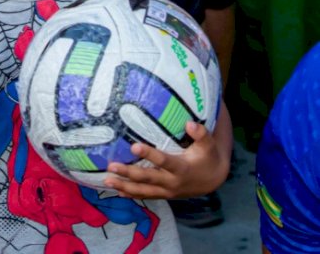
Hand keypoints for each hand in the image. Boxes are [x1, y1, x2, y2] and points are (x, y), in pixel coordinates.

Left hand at [103, 121, 229, 199]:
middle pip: (147, 178)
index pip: (163, 161)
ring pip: (143, 191)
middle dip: (128, 173)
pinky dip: (132, 195)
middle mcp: (172, 182)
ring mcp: (167, 191)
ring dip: (125, 186)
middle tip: (111, 166)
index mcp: (182, 168)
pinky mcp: (164, 195)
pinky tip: (117, 191)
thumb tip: (189, 124)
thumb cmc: (207, 157)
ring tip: (107, 180)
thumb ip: (201, 133)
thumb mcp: (208, 145)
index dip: (149, 155)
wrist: (212, 180)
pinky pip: (145, 196)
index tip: (133, 147)